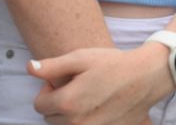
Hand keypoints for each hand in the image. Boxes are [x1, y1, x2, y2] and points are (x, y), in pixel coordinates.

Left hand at [29, 44, 173, 124]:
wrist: (145, 77)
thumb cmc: (113, 64)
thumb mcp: (80, 58)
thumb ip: (51, 66)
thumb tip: (29, 68)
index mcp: (67, 103)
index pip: (39, 105)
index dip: (48, 90)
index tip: (63, 80)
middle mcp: (76, 123)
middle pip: (51, 118)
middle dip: (58, 103)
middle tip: (77, 87)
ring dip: (70, 114)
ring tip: (88, 96)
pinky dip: (86, 120)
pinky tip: (98, 106)